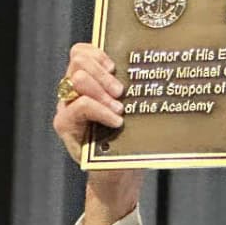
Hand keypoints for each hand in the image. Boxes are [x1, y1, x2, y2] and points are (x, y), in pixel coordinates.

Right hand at [54, 43, 144, 224]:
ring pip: (78, 80)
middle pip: (79, 61)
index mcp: (89, 81)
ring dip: (102, 91)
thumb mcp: (135, 109)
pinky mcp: (64, 124)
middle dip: (103, 73)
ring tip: (119, 108)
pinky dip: (101, 110)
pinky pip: (80, 106)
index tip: (116, 66)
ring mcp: (67, 106)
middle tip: (121, 92)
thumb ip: (134, 88)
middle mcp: (73, 90)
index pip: (81, 52)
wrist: (120, 172)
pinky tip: (116, 120)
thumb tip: (160, 65)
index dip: (97, 52)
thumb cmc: (131, 138)